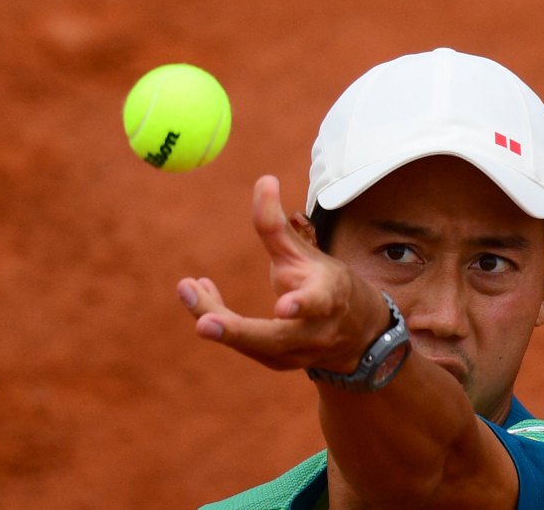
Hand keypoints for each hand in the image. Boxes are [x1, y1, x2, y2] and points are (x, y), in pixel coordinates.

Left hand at [177, 175, 389, 372]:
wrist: (356, 334)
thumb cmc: (326, 283)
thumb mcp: (305, 253)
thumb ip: (277, 224)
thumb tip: (263, 180)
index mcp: (328, 299)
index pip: (318, 303)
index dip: (301, 306)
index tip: (283, 307)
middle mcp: (313, 333)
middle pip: (272, 339)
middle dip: (234, 331)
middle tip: (202, 323)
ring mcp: (296, 356)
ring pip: (249, 343)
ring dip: (214, 315)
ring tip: (187, 286)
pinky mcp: (277, 364)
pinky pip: (242, 343)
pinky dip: (218, 317)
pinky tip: (200, 288)